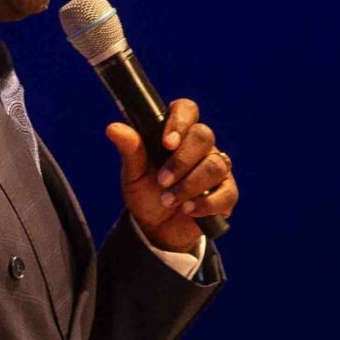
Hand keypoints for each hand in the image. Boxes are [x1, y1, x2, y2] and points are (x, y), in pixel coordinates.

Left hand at [108, 97, 236, 252]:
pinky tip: (188, 210)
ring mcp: (216, 169)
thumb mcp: (133, 174)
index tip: (167, 143)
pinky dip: (205, 203)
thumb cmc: (146, 194)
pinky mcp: (226, 194)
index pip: (187, 110)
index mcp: (177, 134)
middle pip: (204, 136)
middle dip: (182, 161)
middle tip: (162, 181)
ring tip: (169, 200)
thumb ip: (130, 150)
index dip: (180, 122)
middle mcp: (200, 147)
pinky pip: (226, 193)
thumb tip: (113, 128)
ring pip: (215, 166)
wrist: (156, 229)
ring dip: (189, 185)